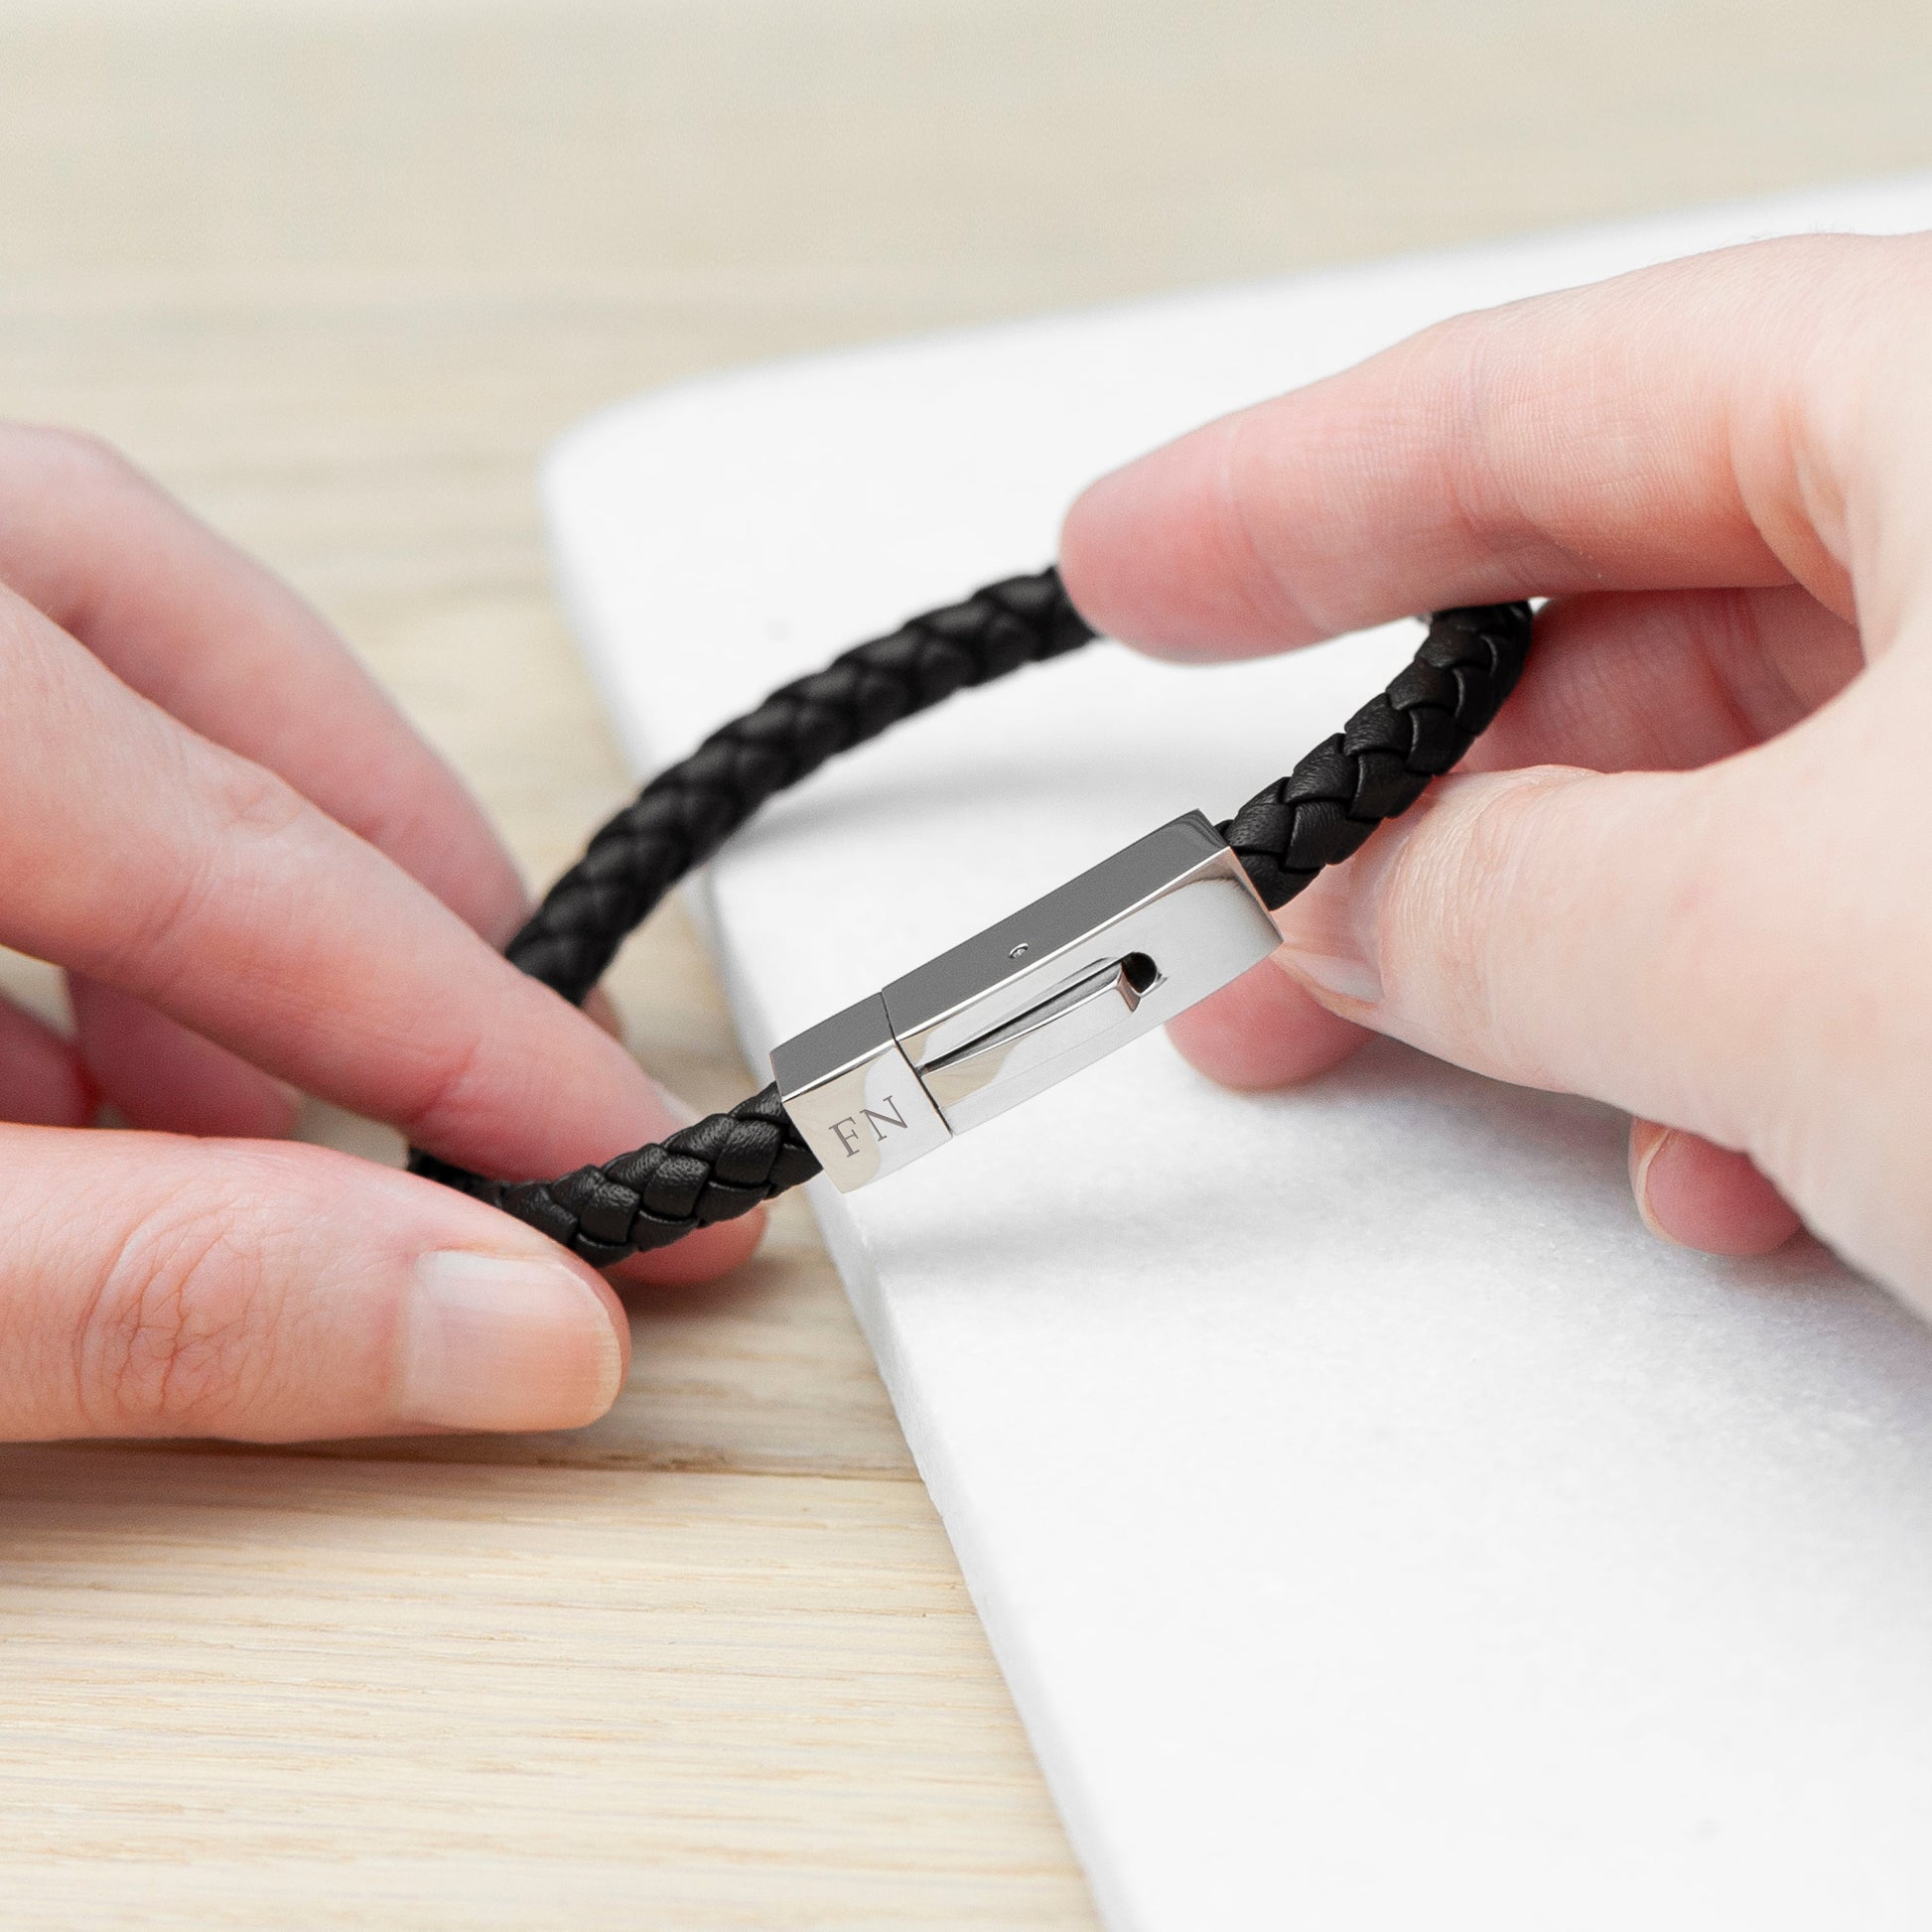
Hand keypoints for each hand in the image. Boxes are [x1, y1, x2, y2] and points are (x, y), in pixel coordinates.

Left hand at [0, 427, 759, 1440]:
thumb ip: (166, 1298)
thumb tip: (507, 1330)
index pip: (231, 850)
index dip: (465, 1032)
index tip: (635, 1160)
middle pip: (167, 633)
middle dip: (380, 865)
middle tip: (521, 1053)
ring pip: (59, 650)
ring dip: (207, 887)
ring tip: (272, 1117)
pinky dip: (59, 880)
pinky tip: (64, 1079)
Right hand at [1061, 234, 1931, 1311]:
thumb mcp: (1792, 951)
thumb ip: (1518, 908)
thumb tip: (1364, 916)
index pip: (1546, 395)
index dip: (1290, 492)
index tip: (1135, 561)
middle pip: (1650, 603)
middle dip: (1433, 788)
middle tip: (1262, 913)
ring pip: (1770, 775)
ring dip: (1587, 937)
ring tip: (1477, 1061)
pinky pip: (1891, 890)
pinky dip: (1758, 1009)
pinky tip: (1723, 1147)